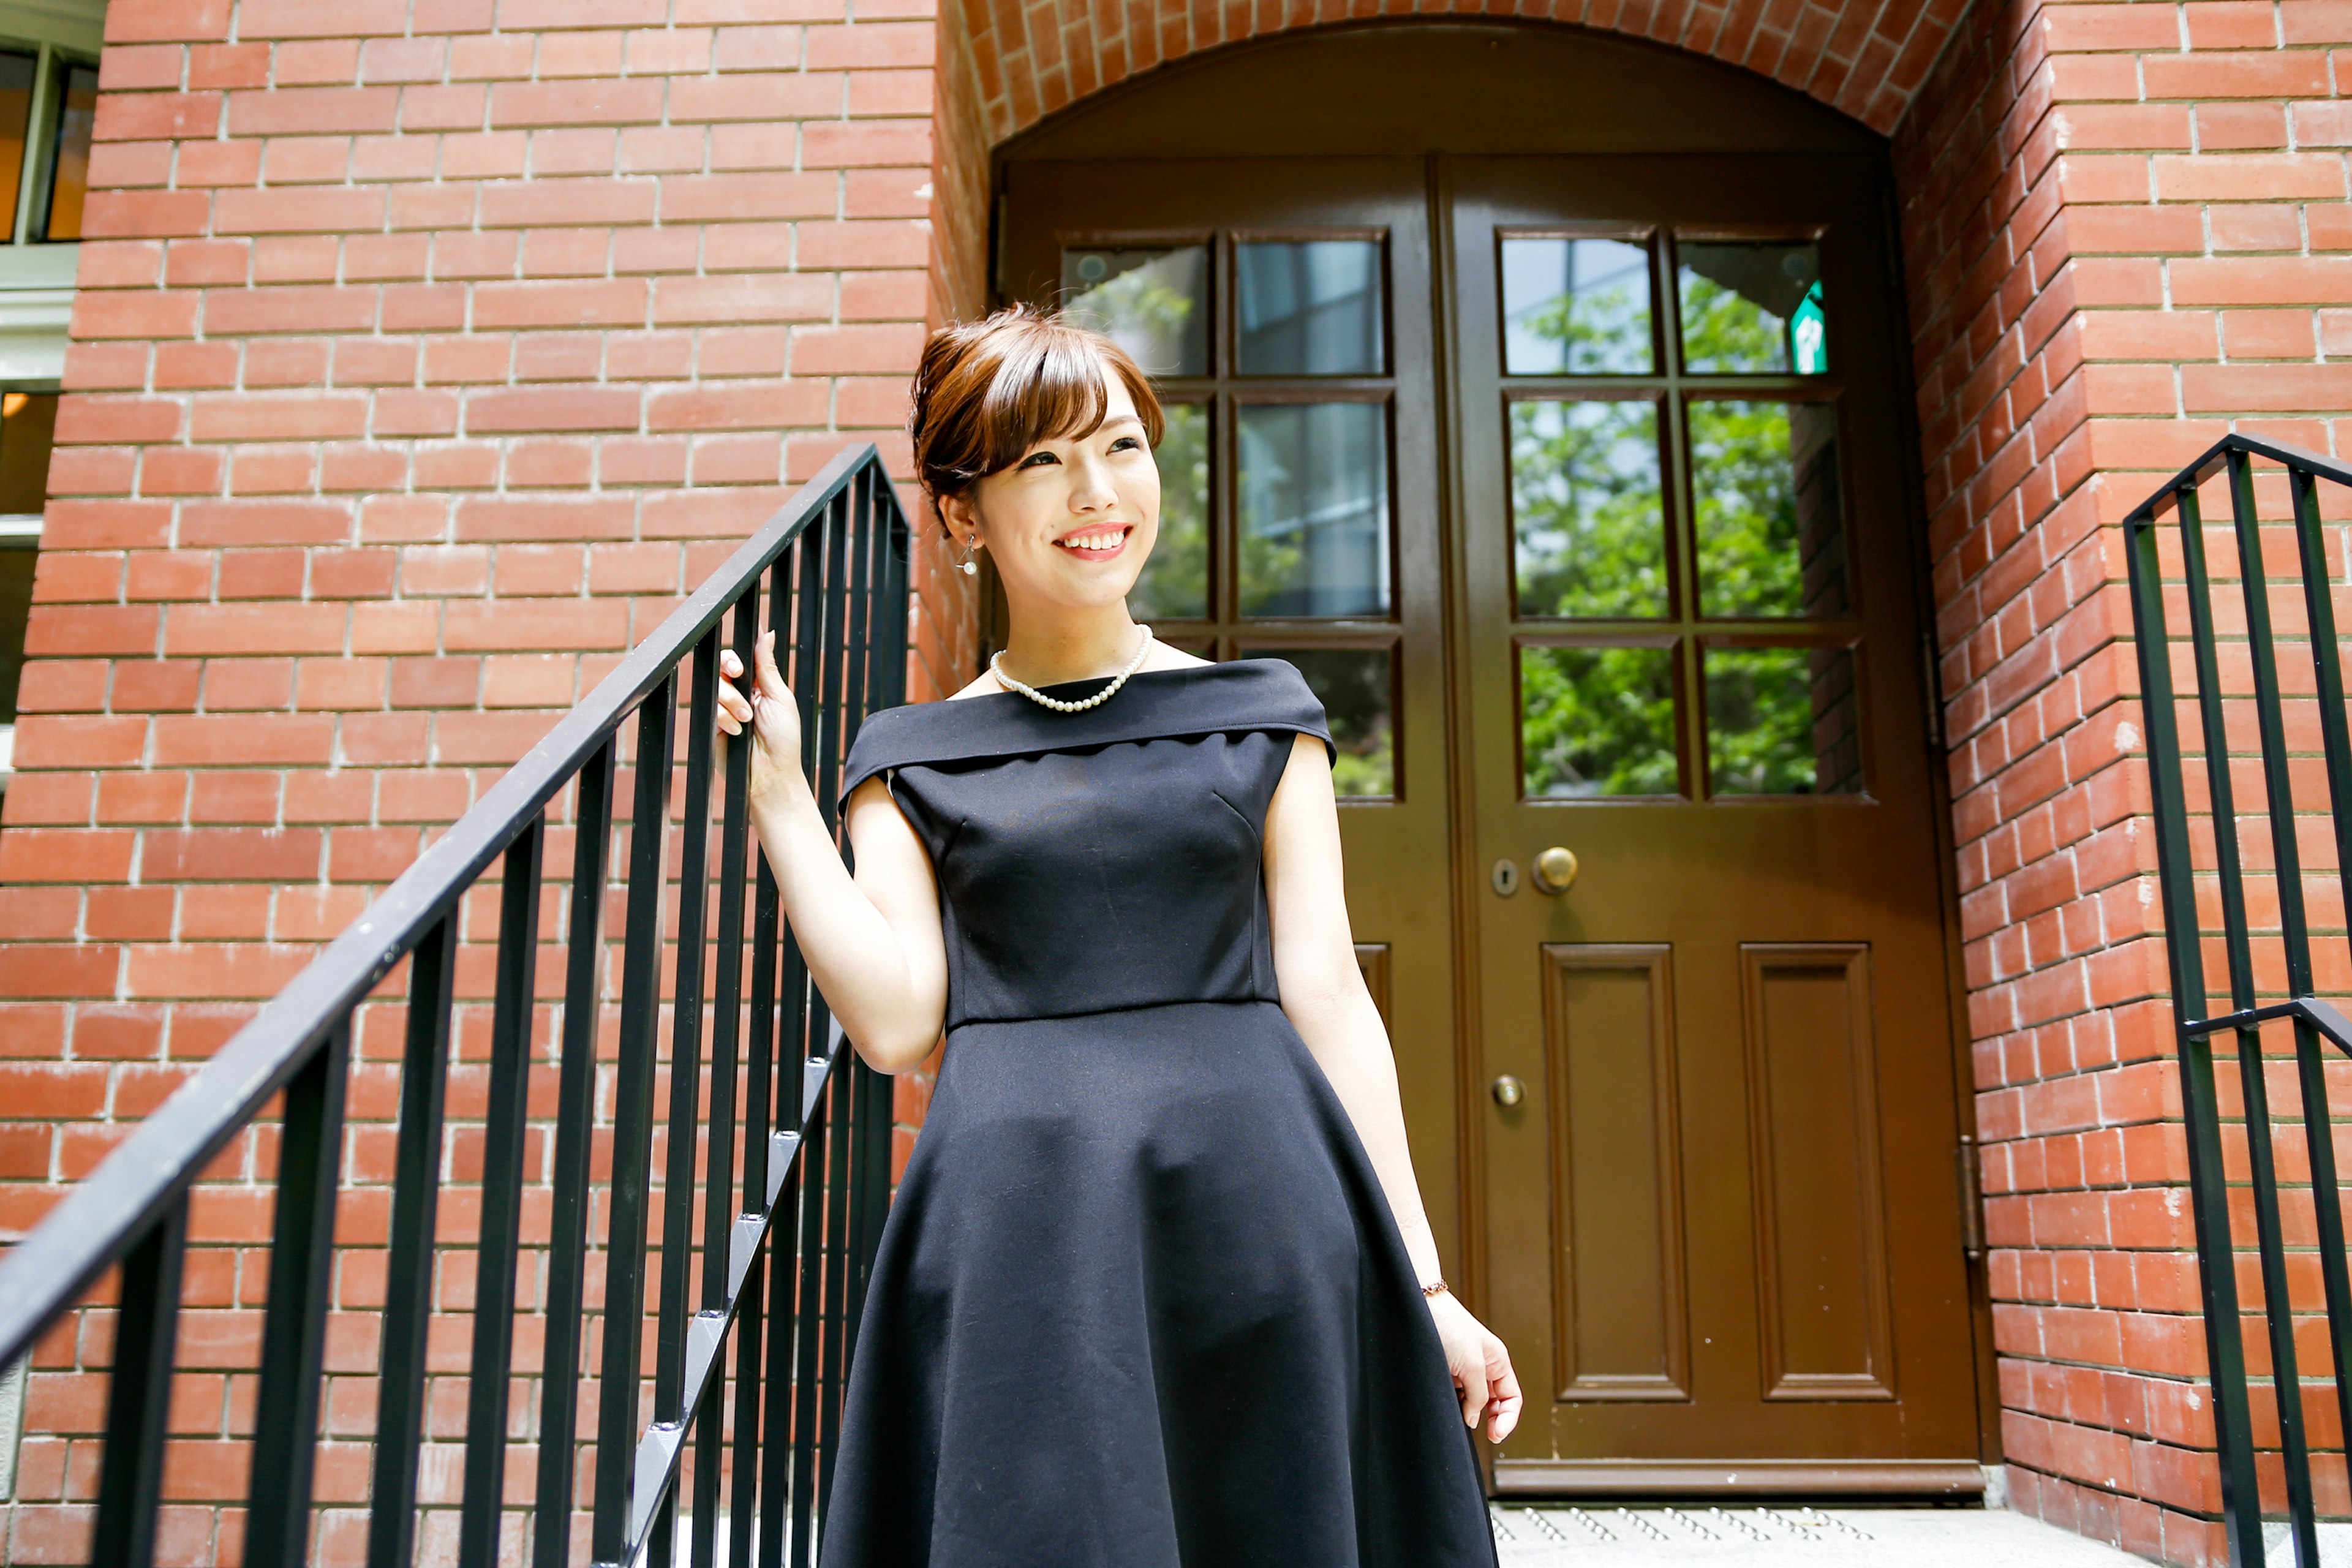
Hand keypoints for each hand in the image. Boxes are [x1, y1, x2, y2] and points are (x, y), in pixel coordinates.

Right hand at [716, 631, 806, 810]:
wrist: (771, 773)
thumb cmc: (783, 738)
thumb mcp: (779, 697)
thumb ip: (767, 666)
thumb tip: (767, 634)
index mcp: (758, 683)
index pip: (742, 657)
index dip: (739, 653)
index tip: (743, 659)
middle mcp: (739, 692)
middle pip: (723, 664)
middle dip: (731, 667)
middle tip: (741, 675)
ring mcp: (723, 707)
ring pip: (715, 684)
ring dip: (732, 700)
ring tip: (747, 719)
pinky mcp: (711, 723)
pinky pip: (709, 707)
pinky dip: (723, 717)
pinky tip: (736, 731)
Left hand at [1429, 1291, 1521, 1443]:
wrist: (1418, 1307)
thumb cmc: (1448, 1326)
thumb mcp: (1472, 1365)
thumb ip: (1478, 1396)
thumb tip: (1474, 1419)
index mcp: (1497, 1361)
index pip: (1512, 1397)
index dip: (1508, 1418)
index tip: (1496, 1435)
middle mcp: (1483, 1366)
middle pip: (1495, 1402)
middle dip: (1492, 1419)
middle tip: (1485, 1435)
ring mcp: (1463, 1369)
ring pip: (1473, 1401)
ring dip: (1469, 1412)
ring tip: (1460, 1417)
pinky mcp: (1445, 1371)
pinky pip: (1455, 1395)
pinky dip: (1454, 1405)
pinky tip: (1448, 1408)